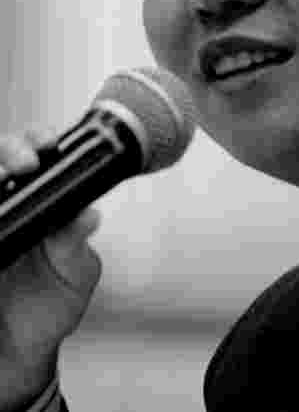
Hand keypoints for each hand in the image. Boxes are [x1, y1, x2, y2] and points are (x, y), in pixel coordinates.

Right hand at [0, 127, 101, 409]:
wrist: (20, 359)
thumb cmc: (50, 309)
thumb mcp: (74, 275)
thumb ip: (75, 245)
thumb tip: (89, 216)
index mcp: (39, 202)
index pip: (34, 154)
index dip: (36, 141)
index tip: (47, 147)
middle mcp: (5, 206)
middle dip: (10, 149)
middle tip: (24, 164)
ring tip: (1, 185)